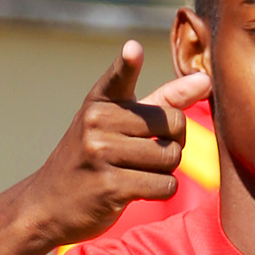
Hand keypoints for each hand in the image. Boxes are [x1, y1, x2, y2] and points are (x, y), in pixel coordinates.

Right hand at [27, 43, 211, 247]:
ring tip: (138, 172)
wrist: (48, 203)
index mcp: (100, 101)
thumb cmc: (94, 158)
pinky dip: (161, 190)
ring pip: (171, 158)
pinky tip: (137, 189)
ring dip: (165, 170)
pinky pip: (164, 185)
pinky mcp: (109, 186)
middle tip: (149, 153)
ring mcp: (101, 153)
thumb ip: (163, 100)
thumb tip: (206, 79)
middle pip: (173, 125)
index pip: (119, 76)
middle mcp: (98, 122)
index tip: (133, 50)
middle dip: (173, 143)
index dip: (128, 63)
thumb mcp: (118, 122)